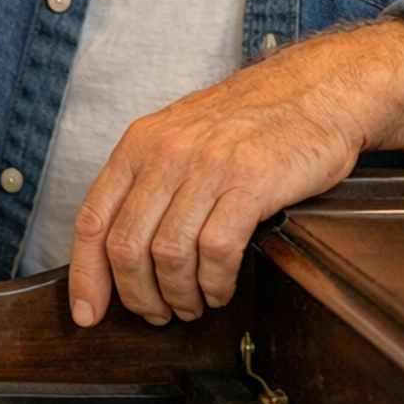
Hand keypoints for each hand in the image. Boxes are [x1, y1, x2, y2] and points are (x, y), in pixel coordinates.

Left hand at [66, 18, 403, 327]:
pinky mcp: (251, 181)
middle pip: (126, 247)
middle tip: (159, 314)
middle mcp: (167, 151)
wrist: (317, 90)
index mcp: (140, 143)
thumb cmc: (250, 121)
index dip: (86, 276)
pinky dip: (215, 283)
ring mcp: (208, 165)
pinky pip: (217, 251)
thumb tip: (117, 250)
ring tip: (194, 304)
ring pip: (168, 255)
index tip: (88, 314)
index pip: (92, 219)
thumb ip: (147, 182)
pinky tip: (221, 288)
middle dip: (138, 296)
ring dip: (178, 295)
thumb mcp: (181, 136)